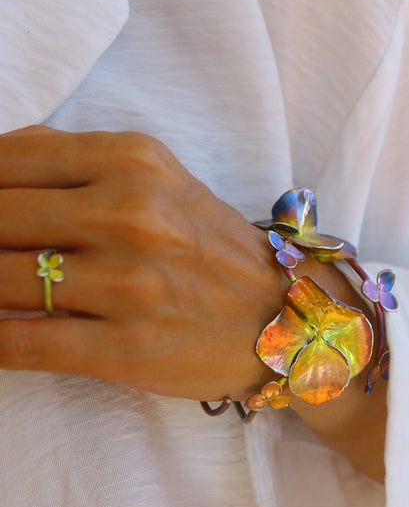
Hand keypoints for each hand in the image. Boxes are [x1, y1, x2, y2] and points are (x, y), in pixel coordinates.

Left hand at [0, 127, 285, 399]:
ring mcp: (129, 284)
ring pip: (0, 282)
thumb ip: (75, 159)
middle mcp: (130, 214)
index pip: (6, 161)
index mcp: (131, 161)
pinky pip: (24, 345)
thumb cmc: (210, 249)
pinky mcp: (127, 348)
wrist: (283, 317)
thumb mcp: (157, 178)